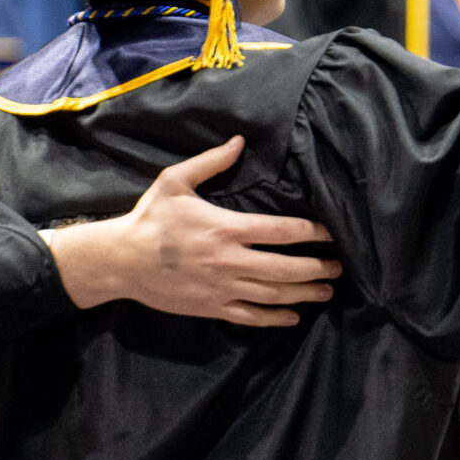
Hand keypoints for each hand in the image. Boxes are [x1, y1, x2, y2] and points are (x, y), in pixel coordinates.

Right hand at [48, 136, 340, 326]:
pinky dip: (275, 318)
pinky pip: (251, 316)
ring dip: (304, 293)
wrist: (120, 261)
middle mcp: (230, 260)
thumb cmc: (150, 218)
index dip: (312, 232)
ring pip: (273, 294)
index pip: (282, 230)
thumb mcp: (175, 181)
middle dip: (317, 267)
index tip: (332, 233)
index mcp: (227, 228)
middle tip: (339, 266)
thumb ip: (211, 162)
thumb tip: (239, 141)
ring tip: (326, 291)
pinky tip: (293, 317)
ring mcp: (222, 287)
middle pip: (286, 267)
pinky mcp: (212, 307)